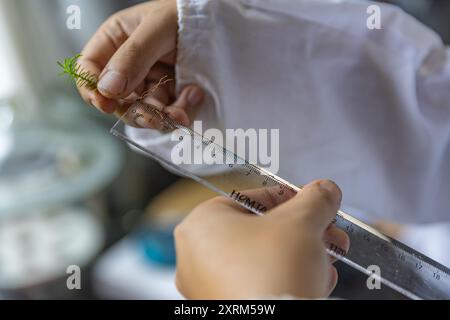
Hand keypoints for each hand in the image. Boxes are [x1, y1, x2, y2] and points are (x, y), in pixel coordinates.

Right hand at [78, 0, 203, 124]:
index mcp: (114, 41)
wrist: (219, 24)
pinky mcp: (168, 93)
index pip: (89, 70)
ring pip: (142, 111)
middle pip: (116, 99)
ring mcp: (148, 80)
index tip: (105, 104)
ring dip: (160, 117)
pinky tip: (194, 96)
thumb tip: (107, 89)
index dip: (92, 90)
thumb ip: (132, 56)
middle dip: (136, 112)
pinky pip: (166, 112)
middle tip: (156, 118)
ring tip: (181, 115)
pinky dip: (179, 111)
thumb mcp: (156, 28)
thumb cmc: (183, 14)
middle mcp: (127, 65)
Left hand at [174, 180, 349, 298]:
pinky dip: (287, 278)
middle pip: (260, 231)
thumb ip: (314, 200)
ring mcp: (208, 286)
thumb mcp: (300, 223)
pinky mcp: (227, 306)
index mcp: (201, 224)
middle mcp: (196, 256)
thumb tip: (324, 191)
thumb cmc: (271, 273)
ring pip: (263, 260)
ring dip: (301, 254)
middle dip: (302, 230)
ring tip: (328, 256)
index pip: (250, 199)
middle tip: (326, 230)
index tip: (309, 201)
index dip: (288, 198)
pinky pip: (259, 284)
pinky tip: (315, 279)